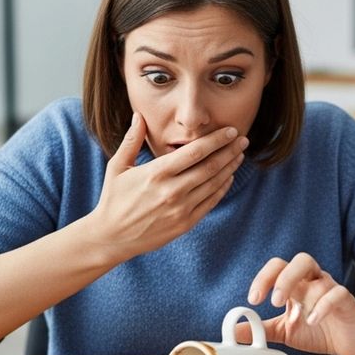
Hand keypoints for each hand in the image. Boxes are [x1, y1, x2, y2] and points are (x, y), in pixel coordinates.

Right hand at [89, 112, 247, 259]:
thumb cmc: (113, 200)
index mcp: (156, 173)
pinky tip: (228, 177)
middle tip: (243, 139)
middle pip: (210, 166)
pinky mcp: (185, 223)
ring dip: (230, 167)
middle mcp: (172, 191)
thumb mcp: (117, 167)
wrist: (111, 237)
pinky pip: (210, 202)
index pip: (195, 152)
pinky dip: (222, 188)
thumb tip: (139, 116)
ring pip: (213, 184)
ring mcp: (180, 209)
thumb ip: (131, 140)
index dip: (216, 140)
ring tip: (239, 155)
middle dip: (230, 151)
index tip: (230, 131)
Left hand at [239, 253, 354, 354]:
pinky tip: (313, 321)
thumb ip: (261, 328)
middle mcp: (314, 282)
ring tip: (298, 316)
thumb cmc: (320, 330)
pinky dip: (323, 306)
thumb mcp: (284, 331)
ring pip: (320, 277)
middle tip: (274, 301)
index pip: (278, 267)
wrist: (352, 341)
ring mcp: (331, 290)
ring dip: (306, 294)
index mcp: (297, 284)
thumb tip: (233, 330)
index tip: (253, 300)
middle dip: (285, 278)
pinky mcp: (346, 302)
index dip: (264, 278)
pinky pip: (337, 294)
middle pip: (301, 261)